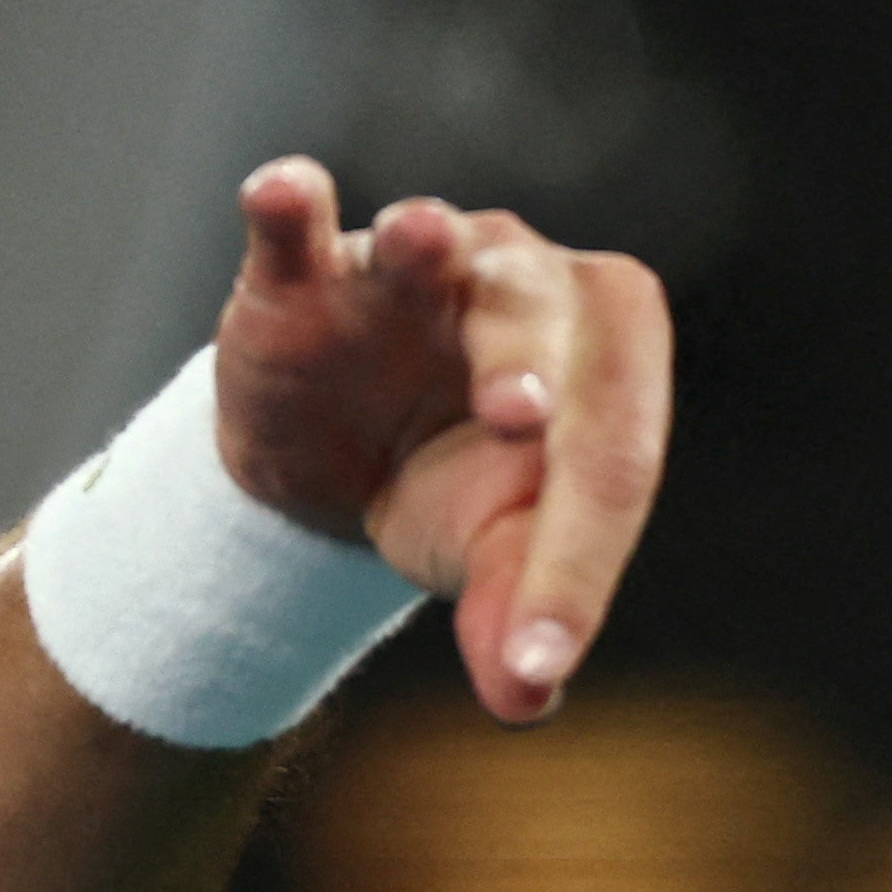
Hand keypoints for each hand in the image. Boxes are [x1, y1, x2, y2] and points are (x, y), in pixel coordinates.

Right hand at [212, 158, 672, 723]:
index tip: (531, 660)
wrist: (340, 458)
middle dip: (526, 367)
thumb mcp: (489, 554)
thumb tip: (526, 699)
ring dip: (426, 244)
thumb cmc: (455, 489)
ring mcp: (418, 269)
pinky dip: (290, 205)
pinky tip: (283, 192)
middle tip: (520, 420)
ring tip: (425, 235)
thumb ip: (514, 611)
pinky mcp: (307, 273)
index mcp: (605, 367)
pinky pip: (300, 225)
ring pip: (437, 243)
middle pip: (541, 327)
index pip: (608, 461)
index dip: (575, 567)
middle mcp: (527, 290)